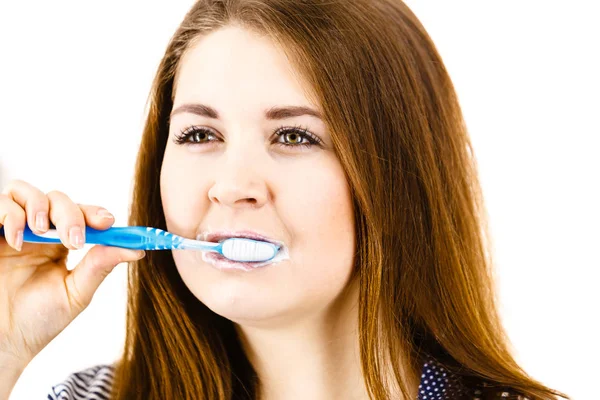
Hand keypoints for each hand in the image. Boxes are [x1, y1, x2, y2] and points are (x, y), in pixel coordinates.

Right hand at [0, 179, 144, 367]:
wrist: (2, 342)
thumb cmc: (37, 321)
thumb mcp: (75, 293)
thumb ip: (100, 267)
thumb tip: (136, 249)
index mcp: (60, 243)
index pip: (81, 214)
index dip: (95, 213)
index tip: (107, 223)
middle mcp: (36, 232)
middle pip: (57, 198)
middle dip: (70, 214)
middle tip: (74, 240)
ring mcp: (10, 230)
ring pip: (25, 191)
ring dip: (40, 206)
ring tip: (43, 232)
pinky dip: (11, 215)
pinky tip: (17, 241)